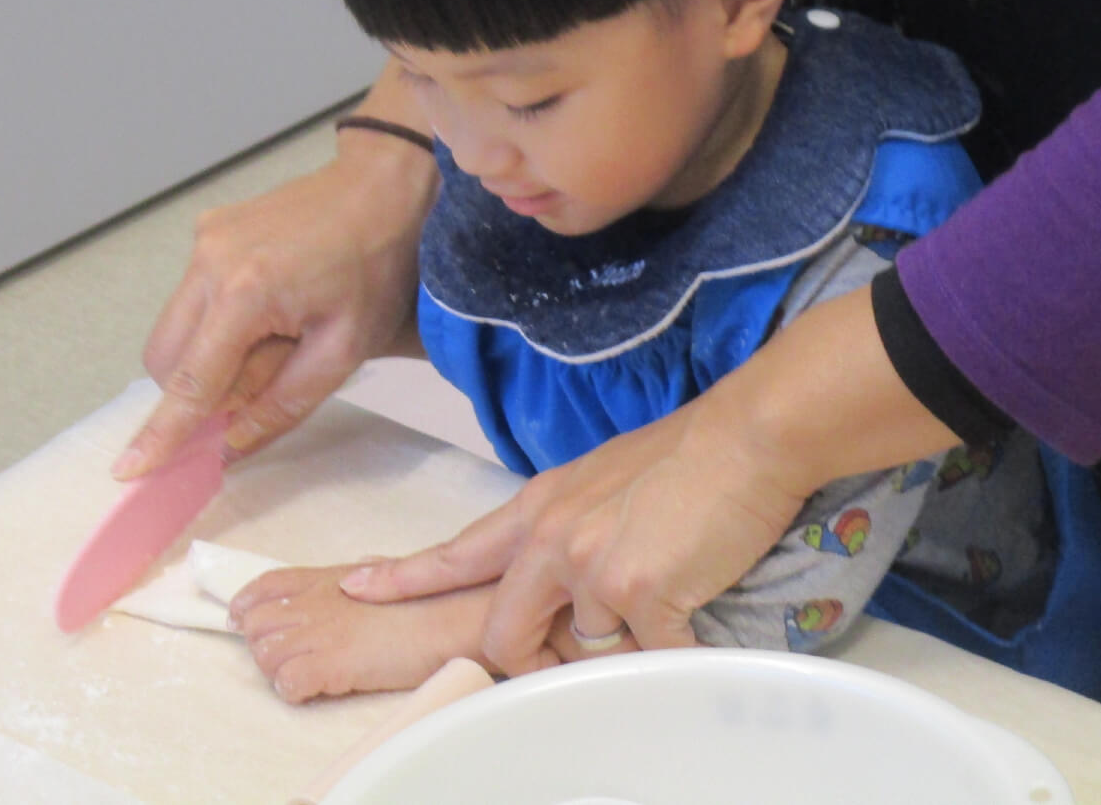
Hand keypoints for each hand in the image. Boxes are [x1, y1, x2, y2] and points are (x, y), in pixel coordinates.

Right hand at [114, 107, 437, 478]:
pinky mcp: (207, 229)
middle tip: (260, 381)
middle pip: (166, 357)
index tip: (127, 470)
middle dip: (196, 388)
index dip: (162, 432)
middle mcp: (209, 260)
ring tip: (274, 336)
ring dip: (209, 353)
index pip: (191, 381)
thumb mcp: (344, 351)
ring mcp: (203, 239)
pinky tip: (268, 307)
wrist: (379, 186)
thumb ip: (283, 404)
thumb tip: (228, 445)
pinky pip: (191, 296)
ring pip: (174, 328)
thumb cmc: (375, 268)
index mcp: (246, 291)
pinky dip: (216, 320)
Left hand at [230, 562, 494, 702]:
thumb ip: (365, 574)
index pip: (265, 585)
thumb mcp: (388, 574)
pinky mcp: (330, 666)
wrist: (445, 620)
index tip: (239, 618)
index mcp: (324, 579)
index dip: (244, 603)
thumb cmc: (425, 597)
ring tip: (302, 675)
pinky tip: (313, 690)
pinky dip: (292, 691)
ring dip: (276, 669)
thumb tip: (360, 570)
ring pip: (265, 655)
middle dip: (260, 643)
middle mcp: (313, 603)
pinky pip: (288, 682)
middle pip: (255, 623)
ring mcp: (319, 634)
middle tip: (284, 657)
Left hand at [343, 403, 800, 672]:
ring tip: (666, 593)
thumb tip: (570, 581)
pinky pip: (646, 654)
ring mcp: (591, 565)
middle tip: (572, 658)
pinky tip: (694, 611)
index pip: (457, 552)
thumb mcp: (599, 484)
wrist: (743, 440)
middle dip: (534, 660)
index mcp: (537, 508)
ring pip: (588, 646)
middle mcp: (551, 537)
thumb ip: (567, 531)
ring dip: (626, 641)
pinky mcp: (639, 589)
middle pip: (505, 631)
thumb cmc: (684, 458)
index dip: (406, 576)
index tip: (357, 586)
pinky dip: (673, 648)